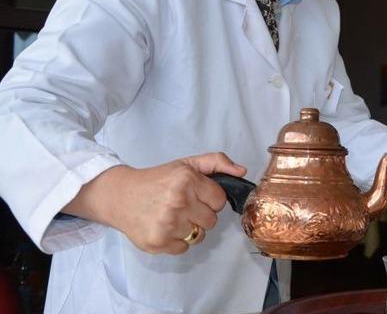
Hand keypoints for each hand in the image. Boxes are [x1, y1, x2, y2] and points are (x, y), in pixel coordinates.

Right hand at [63, 152, 246, 254]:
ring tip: (173, 217)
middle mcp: (178, 202)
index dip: (210, 199)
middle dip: (201, 214)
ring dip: (190, 228)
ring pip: (199, 236)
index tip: (196, 195)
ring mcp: (167, 224)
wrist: (119, 196)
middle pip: (212, 221)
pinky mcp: (158, 242)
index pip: (220, 201)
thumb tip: (242, 172)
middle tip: (183, 206)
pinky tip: (164, 227)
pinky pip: (184, 248)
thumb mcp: (186, 164)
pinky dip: (177, 241)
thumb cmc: (157, 180)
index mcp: (187, 180)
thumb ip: (217, 162)